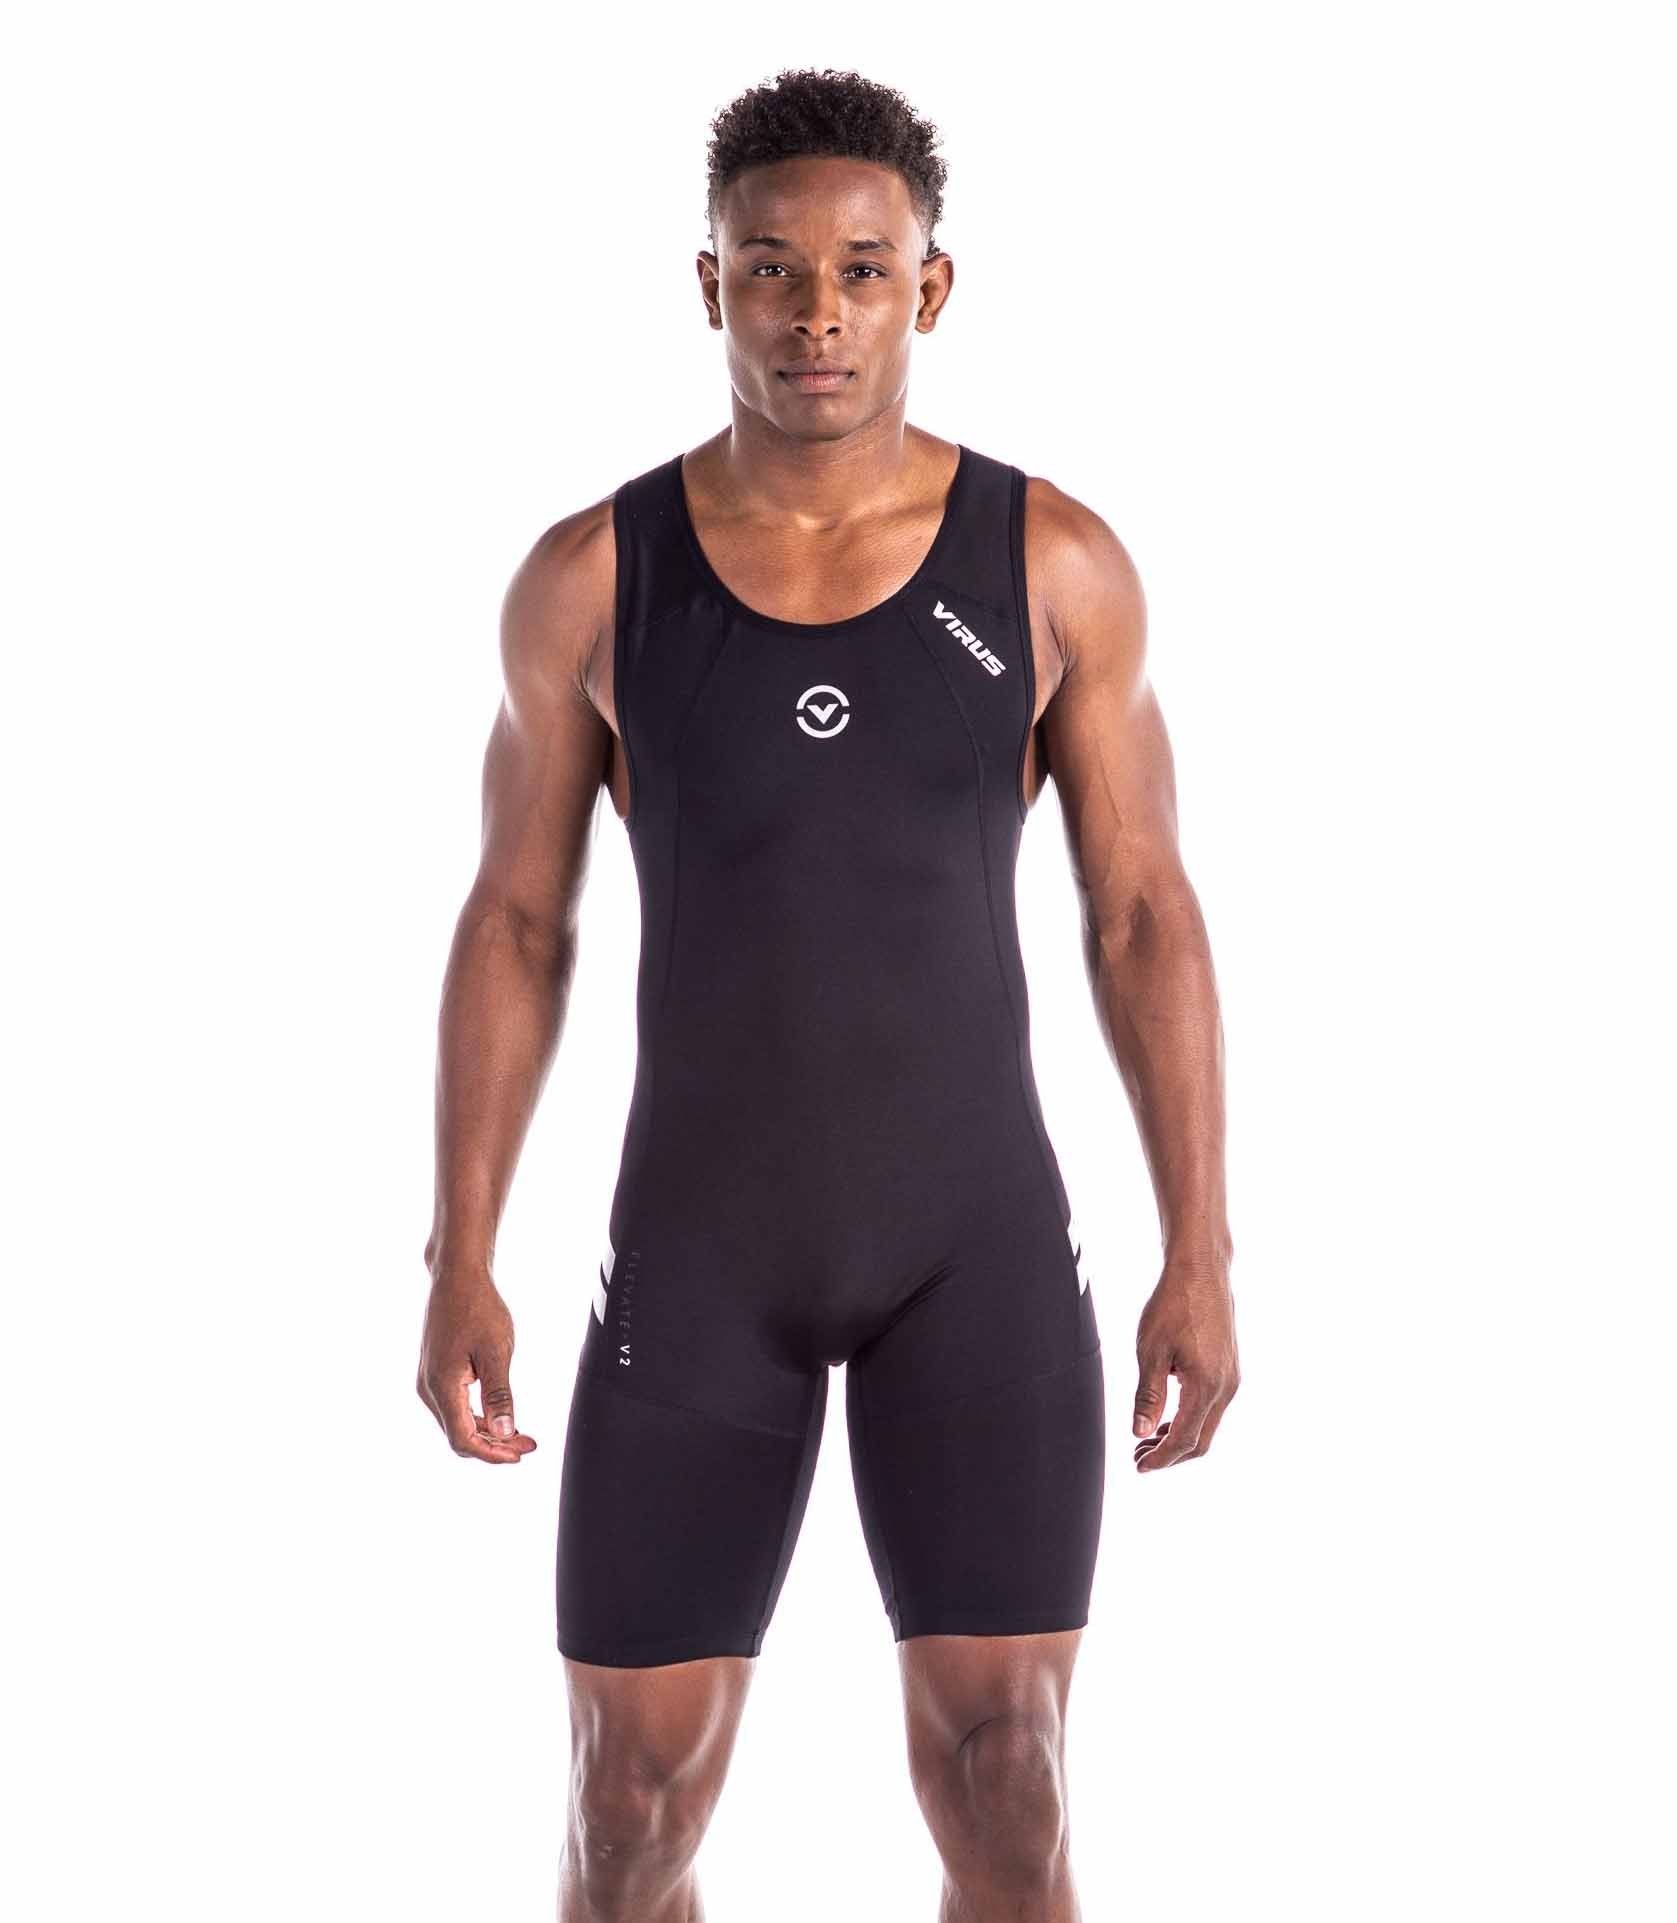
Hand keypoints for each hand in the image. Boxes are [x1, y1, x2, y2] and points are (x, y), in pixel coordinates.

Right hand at [417, 1273, 537, 1463]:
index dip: (493, 1453)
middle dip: (494, 1445)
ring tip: (519, 1432)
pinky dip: (478, 1415)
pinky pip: (455, 1406)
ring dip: (487, 1432)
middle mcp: (429, 1389)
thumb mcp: (496, 1352)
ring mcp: (429, 1380)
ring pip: (457, 1422)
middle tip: (528, 1444)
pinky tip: (499, 1414)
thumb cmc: (477, 1307)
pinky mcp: (436, 1372)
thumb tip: (505, 1433)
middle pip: (459, 1435)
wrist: (456, 1276)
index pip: (463, 1440)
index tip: (521, 1453)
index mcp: (441, 1386)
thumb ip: (499, 1395)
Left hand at [1132, 1256, 1238, 1471]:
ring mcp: (1232, 1378)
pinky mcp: (1230, 1368)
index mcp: (1207, 1385)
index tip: (1139, 1466)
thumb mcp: (1150, 1351)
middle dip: (1170, 1455)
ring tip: (1147, 1438)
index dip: (1161, 1459)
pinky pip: (1211, 1406)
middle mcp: (1226, 1387)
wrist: (1201, 1270)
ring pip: (1207, 1425)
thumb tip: (1140, 1433)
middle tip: (1139, 1457)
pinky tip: (1166, 1414)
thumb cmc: (1174, 1304)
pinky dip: (1189, 1419)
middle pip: (1201, 1441)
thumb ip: (1148, 1396)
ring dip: (1179, 1437)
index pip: (1184, 1439)